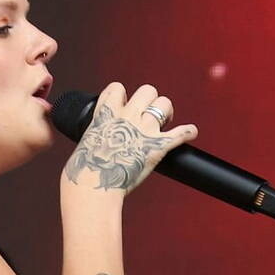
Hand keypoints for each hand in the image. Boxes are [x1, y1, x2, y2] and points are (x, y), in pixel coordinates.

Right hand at [62, 82, 198, 195]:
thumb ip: (96, 136)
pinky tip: (190, 132)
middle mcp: (126, 116)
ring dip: (166, 111)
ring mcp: (143, 130)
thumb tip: (97, 143)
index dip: (123, 95)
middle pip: (146, 90)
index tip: (125, 103)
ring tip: (165, 121)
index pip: (117, 88)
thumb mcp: (84, 144)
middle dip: (150, 100)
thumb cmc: (84, 171)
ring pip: (164, 103)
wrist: (93, 186)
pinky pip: (180, 132)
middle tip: (150, 114)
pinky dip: (187, 132)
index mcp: (106, 114)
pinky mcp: (157, 146)